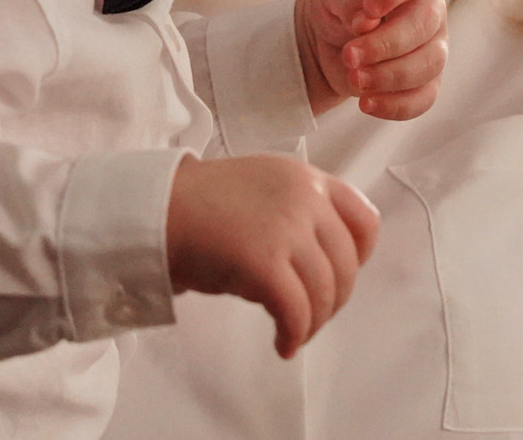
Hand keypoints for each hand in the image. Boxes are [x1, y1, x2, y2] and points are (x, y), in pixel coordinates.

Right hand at [165, 154, 380, 357]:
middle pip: (347, 265)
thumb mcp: (264, 189)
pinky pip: (296, 312)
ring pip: (324, 292)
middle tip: (311, 317)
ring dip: (313, 323)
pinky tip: (282, 344)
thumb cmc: (201, 207)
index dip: (360, 258)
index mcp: (307, 178)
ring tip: (294, 334)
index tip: (341, 277)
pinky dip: (294, 335)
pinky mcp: (264, 263)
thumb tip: (326, 261)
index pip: (365, 220)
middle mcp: (305, 198)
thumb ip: (299, 210)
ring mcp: (286, 229)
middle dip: (334, 301)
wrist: (156, 211)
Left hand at [295, 0, 447, 119]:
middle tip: (349, 55)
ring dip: (389, 77)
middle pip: (423, 26)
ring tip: (354, 78)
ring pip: (428, 64)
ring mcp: (434, 45)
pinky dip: (396, 105)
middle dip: (385, 45)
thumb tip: (365, 21)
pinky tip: (366, 104)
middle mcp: (429, 7)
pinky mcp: (427, 79)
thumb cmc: (339, 1)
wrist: (331, 37)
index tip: (368, 10)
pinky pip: (424, 97)